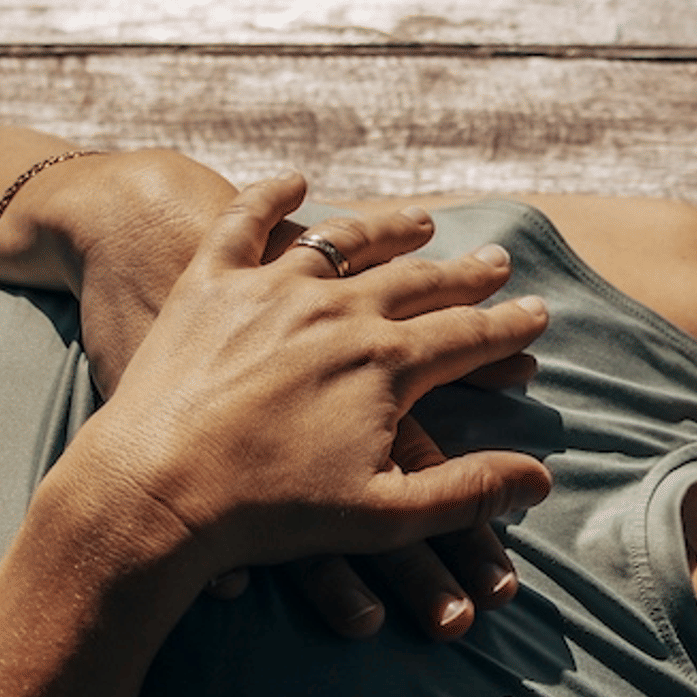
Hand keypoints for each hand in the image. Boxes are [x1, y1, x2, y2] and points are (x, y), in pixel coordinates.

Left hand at [234, 202, 538, 639]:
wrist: (156, 491)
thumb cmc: (270, 516)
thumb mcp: (384, 517)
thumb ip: (468, 493)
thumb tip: (541, 479)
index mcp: (385, 365)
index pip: (467, 337)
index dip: (509, 327)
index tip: (539, 313)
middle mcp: (338, 311)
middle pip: (418, 281)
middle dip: (466, 274)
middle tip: (497, 262)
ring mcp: (271, 289)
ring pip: (344, 241)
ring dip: (389, 228)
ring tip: (421, 222)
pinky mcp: (209, 283)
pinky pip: (244, 222)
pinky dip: (271, 196)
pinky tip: (293, 180)